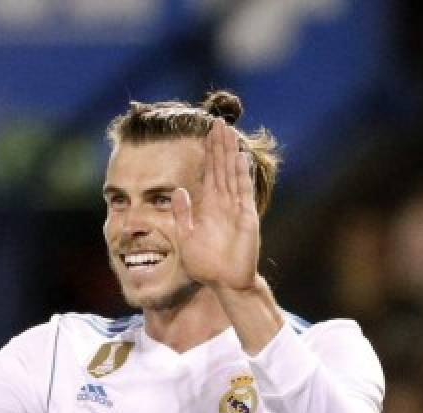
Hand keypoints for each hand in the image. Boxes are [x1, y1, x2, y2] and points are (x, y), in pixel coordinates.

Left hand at [172, 118, 260, 291]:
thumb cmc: (206, 263)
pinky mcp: (246, 217)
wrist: (224, 281)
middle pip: (221, 167)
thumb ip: (181, 214)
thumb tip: (176, 191)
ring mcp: (236, 208)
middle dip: (218, 145)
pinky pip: (242, 192)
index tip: (204, 133)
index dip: (207, 154)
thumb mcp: (185, 236)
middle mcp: (224, 203)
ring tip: (227, 131)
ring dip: (229, 153)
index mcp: (209, 207)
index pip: (208, 173)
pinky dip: (241, 175)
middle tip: (216, 121)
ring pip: (231, 174)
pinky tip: (239, 157)